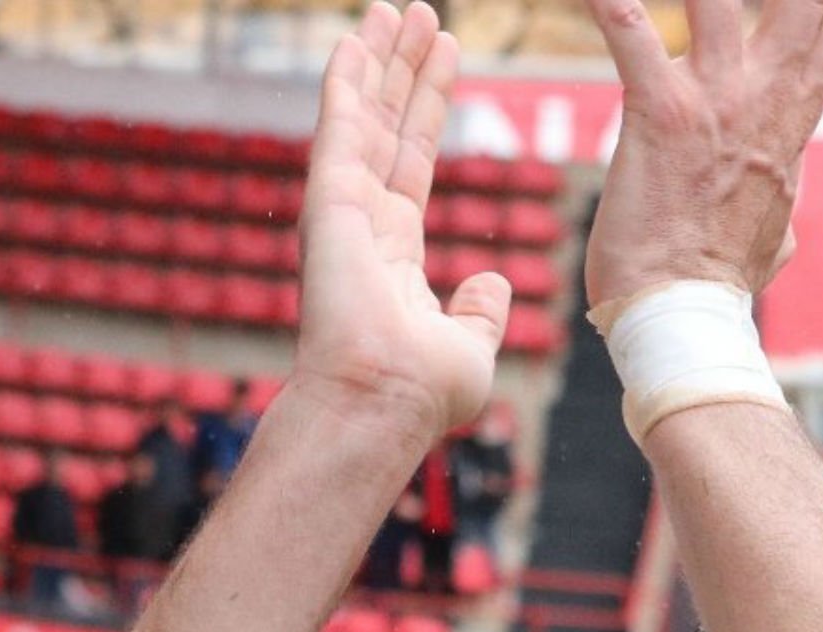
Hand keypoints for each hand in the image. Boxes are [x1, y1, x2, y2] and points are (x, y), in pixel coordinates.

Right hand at [293, 3, 509, 444]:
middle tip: (419, 14)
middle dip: (404, 70)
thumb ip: (480, 311)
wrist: (386, 402)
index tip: (445, 58)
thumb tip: (492, 282)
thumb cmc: (422, 394)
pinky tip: (355, 39)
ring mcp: (343, 214)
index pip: (415, 163)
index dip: (430, 108)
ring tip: (394, 9)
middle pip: (388, 129)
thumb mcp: (470, 347)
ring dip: (378, 61)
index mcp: (394, 256)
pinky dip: (346, 82)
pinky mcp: (329, 205)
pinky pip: (339, 129)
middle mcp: (364, 227)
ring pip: (364, 118)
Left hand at [580, 0, 822, 308]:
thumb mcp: (774, 243)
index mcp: (790, 122)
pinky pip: (632, 34)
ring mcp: (713, 102)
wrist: (681, 317)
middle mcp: (761, 99)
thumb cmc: (717, 286)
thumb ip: (779, 206)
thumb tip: (784, 216)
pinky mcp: (659, 114)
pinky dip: (611, 3)